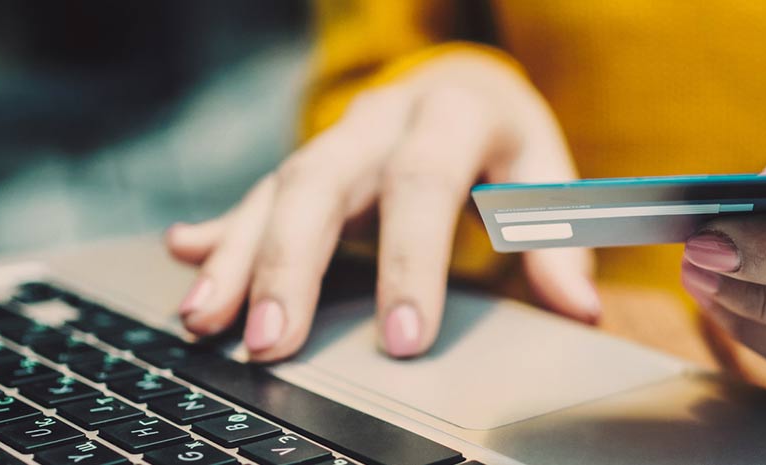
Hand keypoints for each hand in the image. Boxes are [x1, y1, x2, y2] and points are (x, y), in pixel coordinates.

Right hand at [165, 51, 598, 361]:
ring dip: (236, 256)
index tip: (403, 335)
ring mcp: (336, 138)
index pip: (424, 184)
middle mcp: (381, 118)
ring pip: (276, 188)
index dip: (411, 261)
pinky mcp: (307, 162)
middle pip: (323, 181)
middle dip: (291, 264)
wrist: (465, 81)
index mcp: (450, 114)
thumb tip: (579, 305)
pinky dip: (220, 231)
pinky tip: (186, 257)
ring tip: (205, 319)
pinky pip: (255, 193)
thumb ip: (558, 239)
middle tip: (272, 339)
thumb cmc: (506, 139)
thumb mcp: (544, 175)